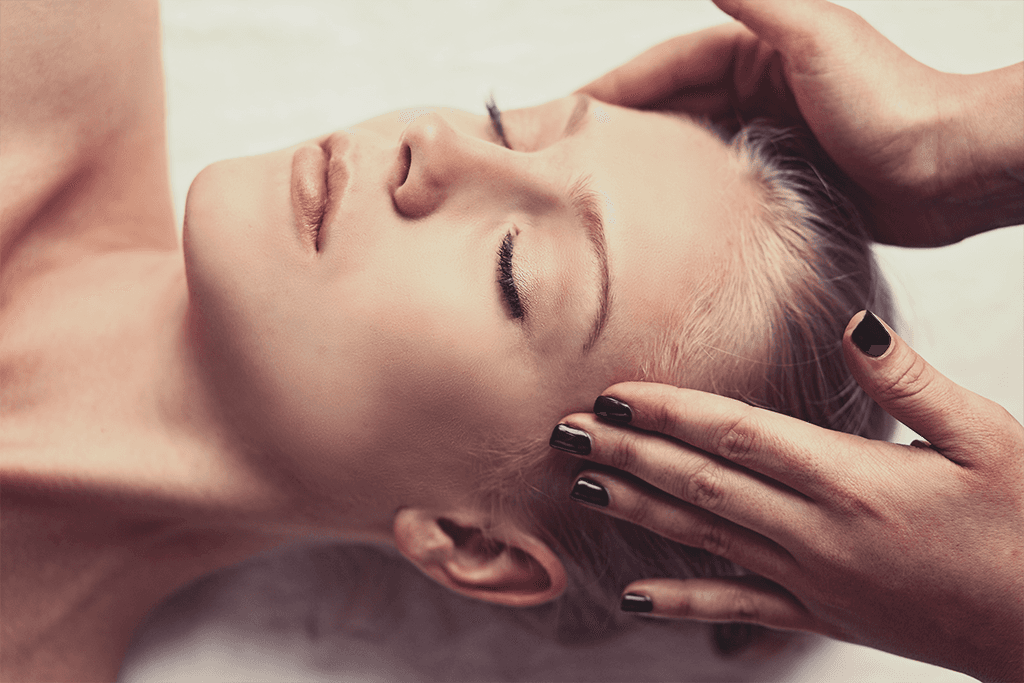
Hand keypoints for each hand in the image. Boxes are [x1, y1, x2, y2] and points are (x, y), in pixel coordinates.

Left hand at [551, 311, 1023, 682]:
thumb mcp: (986, 437)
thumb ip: (909, 383)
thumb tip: (852, 327)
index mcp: (852, 479)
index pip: (736, 435)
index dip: (668, 411)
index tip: (613, 394)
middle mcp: (817, 532)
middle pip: (702, 482)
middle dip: (629, 452)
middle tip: (563, 431)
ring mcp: (812, 580)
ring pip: (705, 538)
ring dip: (639, 509)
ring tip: (583, 486)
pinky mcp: (822, 614)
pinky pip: (737, 608)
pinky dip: (682, 600)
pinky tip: (633, 596)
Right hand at [577, 0, 1023, 246]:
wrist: (951, 171)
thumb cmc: (894, 104)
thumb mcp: (817, 38)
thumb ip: (759, 0)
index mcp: (755, 52)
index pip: (665, 66)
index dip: (613, 87)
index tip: (565, 110)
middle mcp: (754, 90)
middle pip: (668, 108)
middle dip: (619, 128)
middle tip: (569, 157)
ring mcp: (763, 136)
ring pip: (686, 149)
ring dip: (647, 166)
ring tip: (600, 191)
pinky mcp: (777, 178)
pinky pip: (714, 185)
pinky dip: (683, 196)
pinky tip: (658, 218)